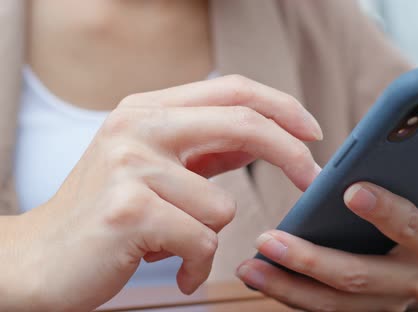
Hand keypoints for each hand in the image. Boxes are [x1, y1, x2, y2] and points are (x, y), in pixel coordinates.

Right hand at [1, 75, 322, 311]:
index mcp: (147, 109)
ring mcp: (129, 165)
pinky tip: (173, 270)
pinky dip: (195, 265)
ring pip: (222, 206)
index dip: (281, 106)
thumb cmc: (106, 215)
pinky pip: (201, 241)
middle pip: (243, 123)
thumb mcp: (154, 167)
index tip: (313, 132)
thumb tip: (262, 138)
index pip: (232, 89)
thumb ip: (205, 148)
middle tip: (311, 180)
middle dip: (289, 154)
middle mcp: (137, 126)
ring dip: (207, 235)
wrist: (39, 259)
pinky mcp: (128, 209)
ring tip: (172, 244)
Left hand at [237, 147, 417, 311]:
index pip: (412, 229)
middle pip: (360, 276)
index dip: (385, 211)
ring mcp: (383, 305)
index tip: (350, 190)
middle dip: (312, 260)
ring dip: (287, 285)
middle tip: (271, 238)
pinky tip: (258, 274)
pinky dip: (288, 294)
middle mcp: (413, 283)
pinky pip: (319, 310)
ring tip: (250, 264)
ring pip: (332, 303)